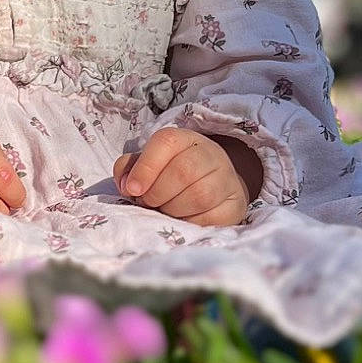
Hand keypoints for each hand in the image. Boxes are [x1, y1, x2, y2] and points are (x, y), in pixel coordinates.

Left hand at [113, 126, 259, 225]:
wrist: (212, 189)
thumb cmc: (170, 177)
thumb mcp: (148, 166)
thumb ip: (129, 169)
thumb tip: (126, 185)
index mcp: (185, 139)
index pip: (166, 142)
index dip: (145, 168)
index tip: (132, 190)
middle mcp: (210, 154)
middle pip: (183, 171)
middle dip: (157, 193)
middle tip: (148, 203)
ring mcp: (227, 180)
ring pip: (199, 196)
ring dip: (173, 209)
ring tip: (166, 210)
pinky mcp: (235, 206)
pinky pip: (211, 218)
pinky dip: (190, 223)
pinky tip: (183, 220)